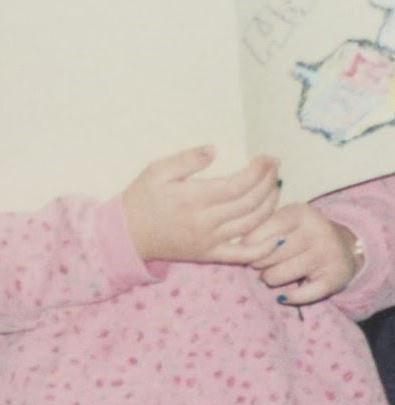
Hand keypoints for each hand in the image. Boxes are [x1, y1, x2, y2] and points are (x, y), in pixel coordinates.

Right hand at [122, 146, 279, 264]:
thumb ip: (186, 159)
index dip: (258, 171)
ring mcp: (210, 241)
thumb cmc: (141, 198)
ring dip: (270, 205)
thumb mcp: (156, 170)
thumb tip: (214, 149)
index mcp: (193, 198)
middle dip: (268, 182)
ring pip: (252, 224)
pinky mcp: (210, 254)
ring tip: (274, 188)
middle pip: (250, 203)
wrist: (127, 234)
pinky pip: (243, 255)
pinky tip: (277, 235)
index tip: (266, 158)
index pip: (238, 184)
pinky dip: (264, 248)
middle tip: (275, 168)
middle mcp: (206, 221)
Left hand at [245, 203, 361, 306]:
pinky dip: (291, 297)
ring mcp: (330, 254)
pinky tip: (282, 297)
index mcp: (301, 213)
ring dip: (270, 278)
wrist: (345, 247)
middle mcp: (319, 231)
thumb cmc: (300, 233)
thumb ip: (262, 228)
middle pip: (274, 252)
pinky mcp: (337, 277)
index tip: (244, 250)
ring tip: (268, 276)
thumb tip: (237, 247)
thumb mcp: (284, 222)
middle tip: (256, 265)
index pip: (267, 228)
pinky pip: (308, 293)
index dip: (251, 243)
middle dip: (259, 262)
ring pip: (285, 272)